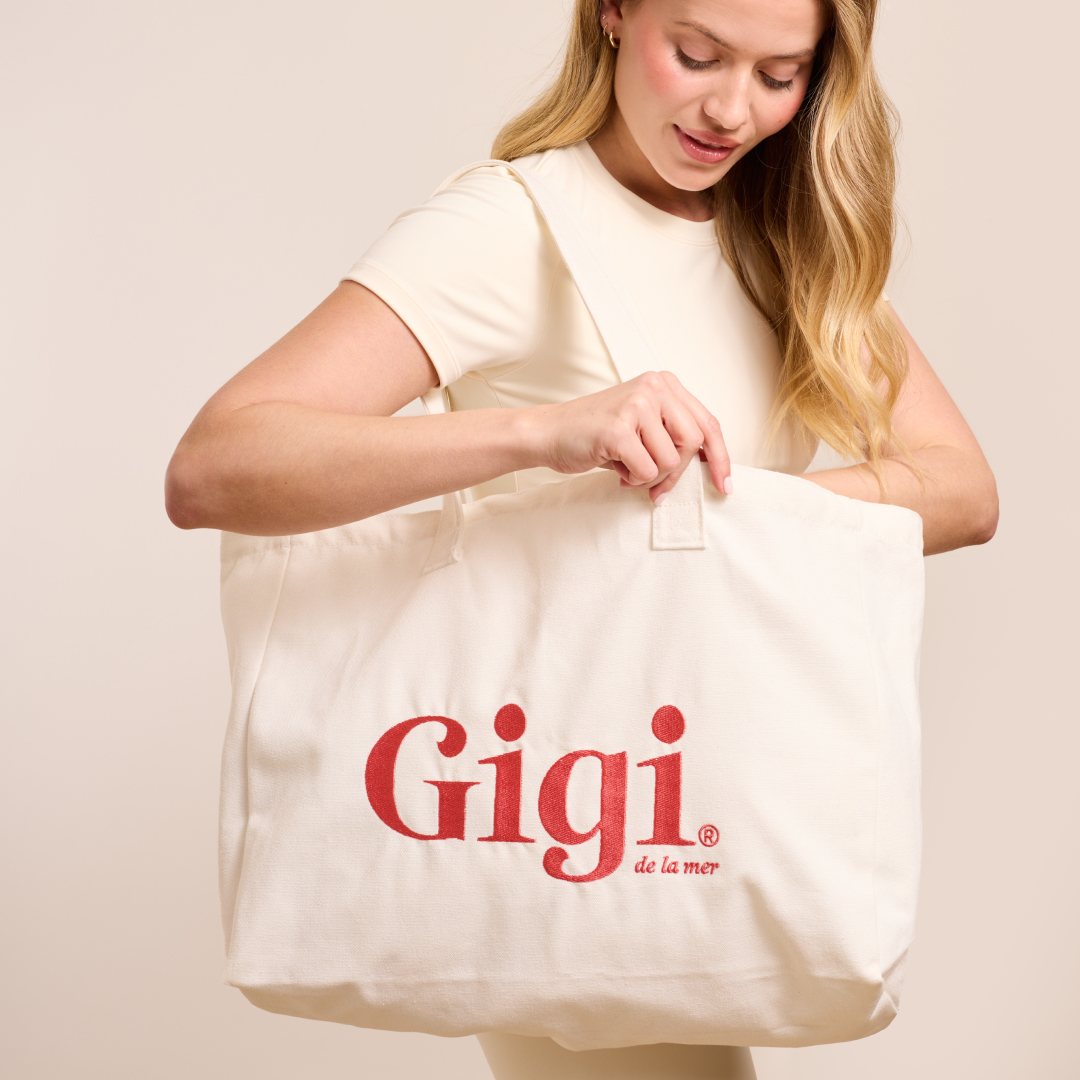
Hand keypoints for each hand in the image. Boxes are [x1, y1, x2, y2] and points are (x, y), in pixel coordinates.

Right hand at [527, 371, 731, 501]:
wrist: (548, 432)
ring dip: (651, 477)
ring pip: (672, 461)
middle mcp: (654, 387)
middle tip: (656, 486)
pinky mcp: (620, 427)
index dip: (720, 457)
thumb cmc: (595, 434)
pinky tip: (617, 468)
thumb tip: (708, 469)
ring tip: (627, 468)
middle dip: (678, 473)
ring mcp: (637, 404)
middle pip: (695, 442)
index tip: (723, 484)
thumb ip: (672, 436)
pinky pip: (648, 470)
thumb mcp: (642, 426)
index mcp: (664, 383)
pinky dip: (634, 479)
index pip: (708, 423)